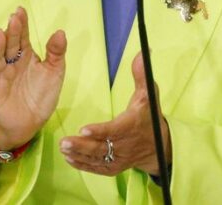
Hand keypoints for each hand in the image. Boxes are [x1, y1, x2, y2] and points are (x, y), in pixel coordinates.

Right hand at [0, 7, 66, 150]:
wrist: (30, 123)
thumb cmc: (42, 96)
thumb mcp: (54, 73)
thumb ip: (56, 53)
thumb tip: (60, 32)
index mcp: (26, 56)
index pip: (23, 37)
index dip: (22, 24)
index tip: (21, 10)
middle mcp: (12, 62)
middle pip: (10, 44)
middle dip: (12, 32)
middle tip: (14, 18)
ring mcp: (1, 74)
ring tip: (1, 33)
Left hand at [60, 53, 170, 176]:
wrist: (158, 146)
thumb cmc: (148, 116)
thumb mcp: (148, 94)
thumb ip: (141, 74)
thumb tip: (141, 52)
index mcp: (132, 125)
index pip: (114, 130)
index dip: (99, 131)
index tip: (83, 129)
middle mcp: (125, 145)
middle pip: (102, 147)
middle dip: (82, 146)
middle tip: (64, 142)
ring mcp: (119, 159)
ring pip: (97, 159)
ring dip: (79, 154)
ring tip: (63, 148)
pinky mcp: (114, 167)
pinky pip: (97, 168)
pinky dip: (82, 165)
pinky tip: (69, 158)